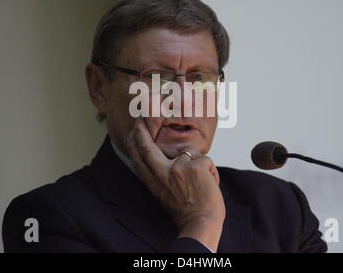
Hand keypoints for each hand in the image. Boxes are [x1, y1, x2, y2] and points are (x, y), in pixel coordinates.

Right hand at [126, 118, 225, 251]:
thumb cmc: (187, 211)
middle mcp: (163, 173)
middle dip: (141, 131)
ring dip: (198, 164)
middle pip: (148, 147)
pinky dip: (211, 171)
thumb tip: (165, 159)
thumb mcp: (164, 195)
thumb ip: (161, 177)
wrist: (201, 223)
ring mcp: (178, 168)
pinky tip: (209, 184)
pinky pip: (205, 160)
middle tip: (140, 120)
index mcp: (154, 182)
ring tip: (201, 182)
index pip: (139, 159)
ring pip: (188, 153)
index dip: (133, 144)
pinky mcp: (195, 166)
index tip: (131, 132)